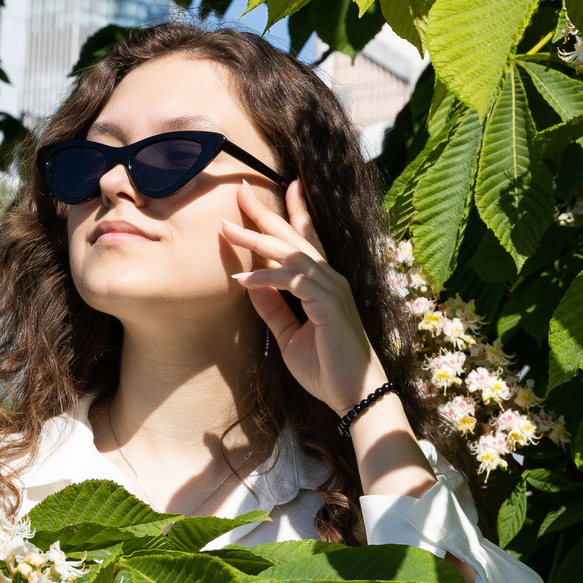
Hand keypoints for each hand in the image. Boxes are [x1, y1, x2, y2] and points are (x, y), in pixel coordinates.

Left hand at [221, 180, 384, 414]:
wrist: (354, 396)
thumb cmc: (327, 369)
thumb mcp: (289, 335)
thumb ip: (272, 308)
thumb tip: (250, 283)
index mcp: (325, 284)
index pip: (308, 239)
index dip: (296, 211)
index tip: (287, 185)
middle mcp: (331, 278)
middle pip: (294, 237)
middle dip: (267, 213)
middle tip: (241, 190)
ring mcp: (332, 288)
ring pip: (290, 253)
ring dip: (256, 239)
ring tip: (227, 228)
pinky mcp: (328, 303)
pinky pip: (291, 280)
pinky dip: (265, 278)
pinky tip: (242, 279)